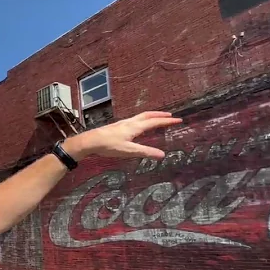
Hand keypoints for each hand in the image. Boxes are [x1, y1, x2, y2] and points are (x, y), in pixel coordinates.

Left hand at [63, 111, 181, 160]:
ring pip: (140, 117)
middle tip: (170, 116)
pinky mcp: (117, 127)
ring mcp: (122, 124)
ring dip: (151, 116)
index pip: (155, 122)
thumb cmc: (109, 146)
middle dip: (160, 115)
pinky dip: (141, 120)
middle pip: (148, 115)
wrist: (90, 141)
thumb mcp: (129, 151)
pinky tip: (137, 126)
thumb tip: (162, 155)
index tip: (178, 120)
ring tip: (156, 118)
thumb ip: (145, 152)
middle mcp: (130, 122)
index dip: (167, 121)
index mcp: (135, 127)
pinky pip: (133, 120)